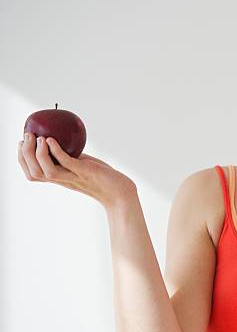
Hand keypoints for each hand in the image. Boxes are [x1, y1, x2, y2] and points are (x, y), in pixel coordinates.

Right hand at [18, 133, 136, 208]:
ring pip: (46, 172)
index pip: (33, 174)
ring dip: (38, 154)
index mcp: (61, 179)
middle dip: (25, 155)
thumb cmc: (104, 179)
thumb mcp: (83, 166)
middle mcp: (64, 180)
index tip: (20, 144)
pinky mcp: (86, 173)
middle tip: (25, 137)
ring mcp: (74, 177)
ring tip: (37, 138)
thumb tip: (63, 140)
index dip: (22, 160)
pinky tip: (51, 140)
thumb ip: (72, 158)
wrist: (122, 193)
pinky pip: (67, 163)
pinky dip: (56, 152)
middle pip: (34, 173)